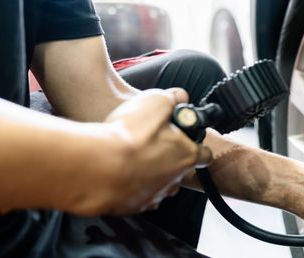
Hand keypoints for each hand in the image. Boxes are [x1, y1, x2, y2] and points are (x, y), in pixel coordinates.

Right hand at [69, 88, 211, 215]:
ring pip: (159, 184)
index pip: (206, 155)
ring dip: (151, 173)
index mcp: (186, 155)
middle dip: (170, 158)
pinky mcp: (131, 206)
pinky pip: (137, 195)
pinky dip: (131, 186)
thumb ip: (172, 98)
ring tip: (133, 159)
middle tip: (152, 144)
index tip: (190, 140)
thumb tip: (180, 97)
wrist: (98, 167)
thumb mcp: (155, 102)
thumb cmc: (129, 136)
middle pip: (180, 169)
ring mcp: (153, 196)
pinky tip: (120, 172)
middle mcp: (174, 180)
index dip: (198, 146)